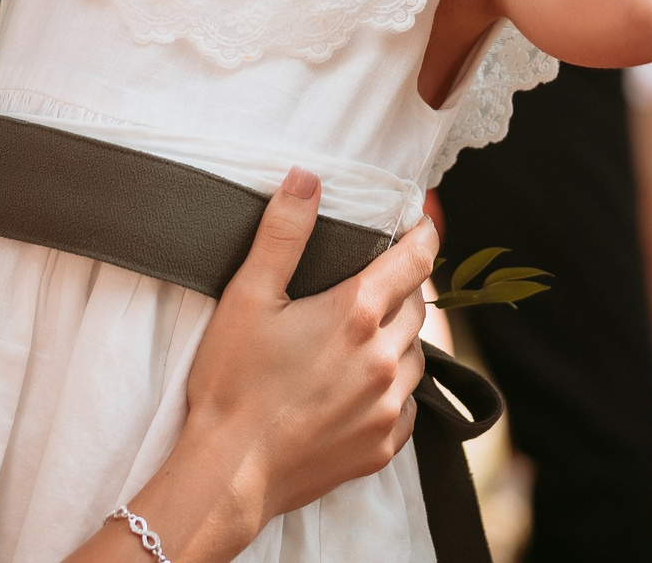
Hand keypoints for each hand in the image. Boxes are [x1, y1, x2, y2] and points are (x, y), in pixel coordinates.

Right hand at [185, 169, 434, 522]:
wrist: (229, 473)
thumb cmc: (232, 383)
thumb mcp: (247, 296)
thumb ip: (283, 233)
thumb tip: (307, 178)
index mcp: (357, 314)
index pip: (415, 260)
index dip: (423, 235)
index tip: (421, 223)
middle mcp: (385, 359)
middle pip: (418, 306)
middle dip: (403, 288)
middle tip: (376, 282)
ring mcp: (388, 406)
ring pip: (416, 357)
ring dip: (399, 340)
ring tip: (364, 337)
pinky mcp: (383, 445)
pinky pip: (407, 405)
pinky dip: (394, 388)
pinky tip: (362, 386)